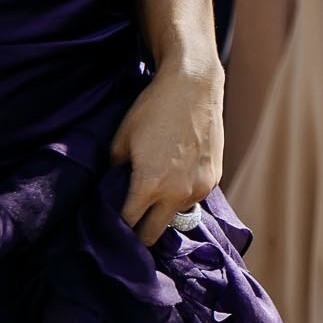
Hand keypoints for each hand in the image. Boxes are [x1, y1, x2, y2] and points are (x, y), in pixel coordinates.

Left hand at [110, 63, 224, 244]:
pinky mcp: (214, 178)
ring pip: (175, 216)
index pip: (127, 225)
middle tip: (127, 223)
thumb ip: (116, 174)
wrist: (193, 88)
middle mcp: (178, 193)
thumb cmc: (152, 111)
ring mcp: (200, 188)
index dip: (114, 229)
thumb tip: (114, 193)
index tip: (107, 228)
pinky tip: (174, 176)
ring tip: (155, 194)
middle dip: (137, 232)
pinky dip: (181, 195)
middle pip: (152, 234)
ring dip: (162, 212)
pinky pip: (192, 199)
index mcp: (150, 185)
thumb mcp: (120, 142)